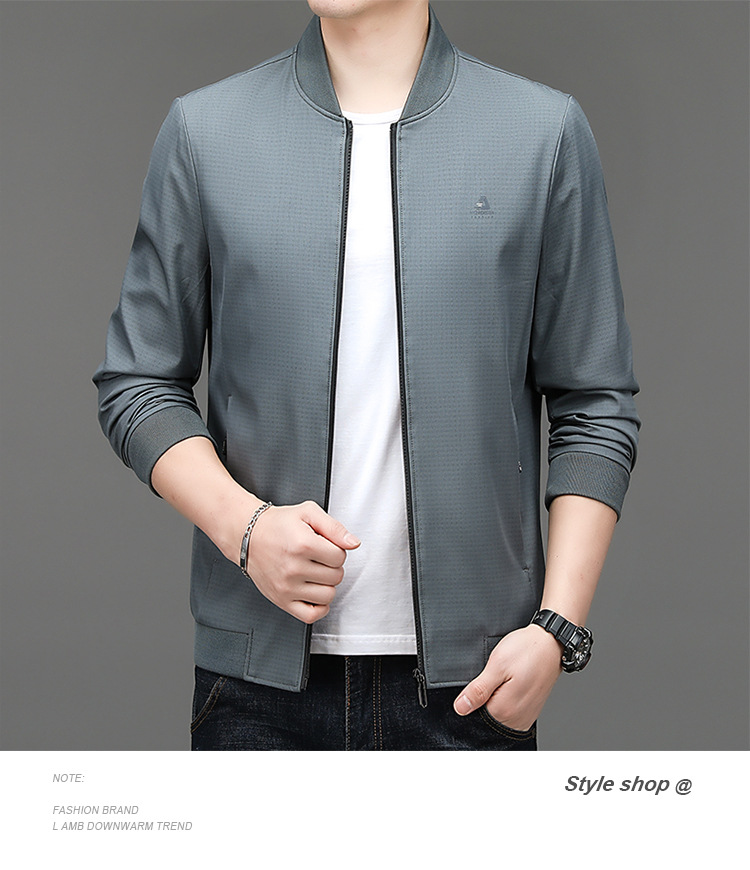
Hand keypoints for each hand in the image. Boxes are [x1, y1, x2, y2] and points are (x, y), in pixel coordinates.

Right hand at [243, 500, 359, 623]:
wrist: (248, 535)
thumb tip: (354, 543)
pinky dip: (319, 607)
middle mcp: (294, 568)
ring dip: (327, 584)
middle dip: (332, 566)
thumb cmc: (279, 524)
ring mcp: (287, 587)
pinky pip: (311, 615)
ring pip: (328, 596)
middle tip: (318, 558)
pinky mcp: (281, 600)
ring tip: (315, 573)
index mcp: (303, 544)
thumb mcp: (308, 513)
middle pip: (336, 577)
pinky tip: (314, 592)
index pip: (340, 557)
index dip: (336, 550)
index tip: (325, 546)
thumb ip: (335, 527)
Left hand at [453, 625, 561, 730]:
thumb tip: (460, 708)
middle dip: (487, 695)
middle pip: (487, 713)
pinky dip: (508, 698)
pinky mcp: (530, 711)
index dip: (475, 692)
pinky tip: (514, 682)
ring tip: (509, 677)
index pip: (474, 711)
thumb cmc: (527, 650)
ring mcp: (525, 716)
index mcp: (505, 710)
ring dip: (498, 696)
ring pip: (499, 712)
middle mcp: (516, 719)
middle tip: (500, 675)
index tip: (488, 677)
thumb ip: (478, 690)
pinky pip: (511, 711)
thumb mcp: (497, 665)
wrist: (550, 643)